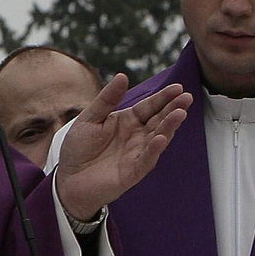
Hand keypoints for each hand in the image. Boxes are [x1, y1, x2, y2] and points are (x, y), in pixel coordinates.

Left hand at [54, 76, 192, 221]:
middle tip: (187, 97)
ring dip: (169, 127)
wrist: (67, 179)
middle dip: (173, 109)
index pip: (149, 107)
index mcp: (127, 122)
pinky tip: (160, 138)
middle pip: (158, 121)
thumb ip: (107, 99)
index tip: (178, 87)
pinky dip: (153, 150)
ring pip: (157, 139)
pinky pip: (145, 160)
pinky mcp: (131, 172)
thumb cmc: (78, 149)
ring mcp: (136, 155)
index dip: (163, 98)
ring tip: (180, 113)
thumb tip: (122, 76)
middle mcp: (136, 137)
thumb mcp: (90, 118)